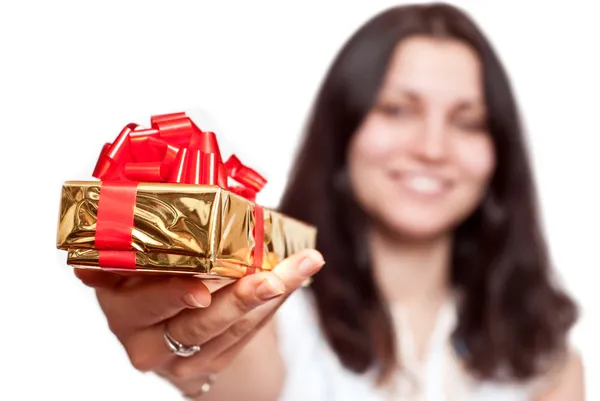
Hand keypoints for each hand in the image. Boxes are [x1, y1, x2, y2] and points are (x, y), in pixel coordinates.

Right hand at [75, 249, 324, 396]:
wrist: (159, 321)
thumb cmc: (154, 270)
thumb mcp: (143, 247)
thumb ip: (160, 227)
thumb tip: (204, 180)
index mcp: (115, 295)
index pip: (140, 298)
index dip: (169, 295)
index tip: (200, 291)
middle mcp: (137, 333)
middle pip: (192, 323)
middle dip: (237, 300)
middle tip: (270, 280)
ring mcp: (171, 356)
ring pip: (226, 331)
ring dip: (268, 299)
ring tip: (301, 266)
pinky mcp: (203, 365)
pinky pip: (243, 338)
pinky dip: (271, 306)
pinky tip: (293, 279)